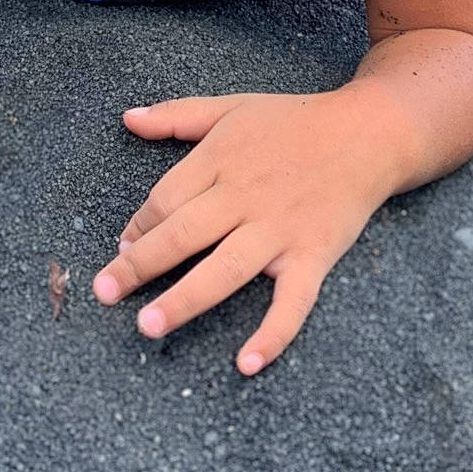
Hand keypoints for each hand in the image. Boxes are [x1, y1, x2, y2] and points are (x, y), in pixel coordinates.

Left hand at [92, 88, 402, 374]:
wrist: (368, 133)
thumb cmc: (294, 122)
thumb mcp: (231, 108)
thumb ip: (177, 115)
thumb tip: (127, 118)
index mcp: (221, 159)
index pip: (165, 199)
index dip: (138, 227)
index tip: (122, 249)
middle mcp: (245, 196)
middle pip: (183, 233)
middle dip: (139, 265)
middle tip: (104, 293)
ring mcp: (280, 229)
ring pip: (225, 269)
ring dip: (185, 299)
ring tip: (147, 325)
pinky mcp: (314, 255)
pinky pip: (292, 301)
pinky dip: (272, 334)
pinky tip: (246, 363)